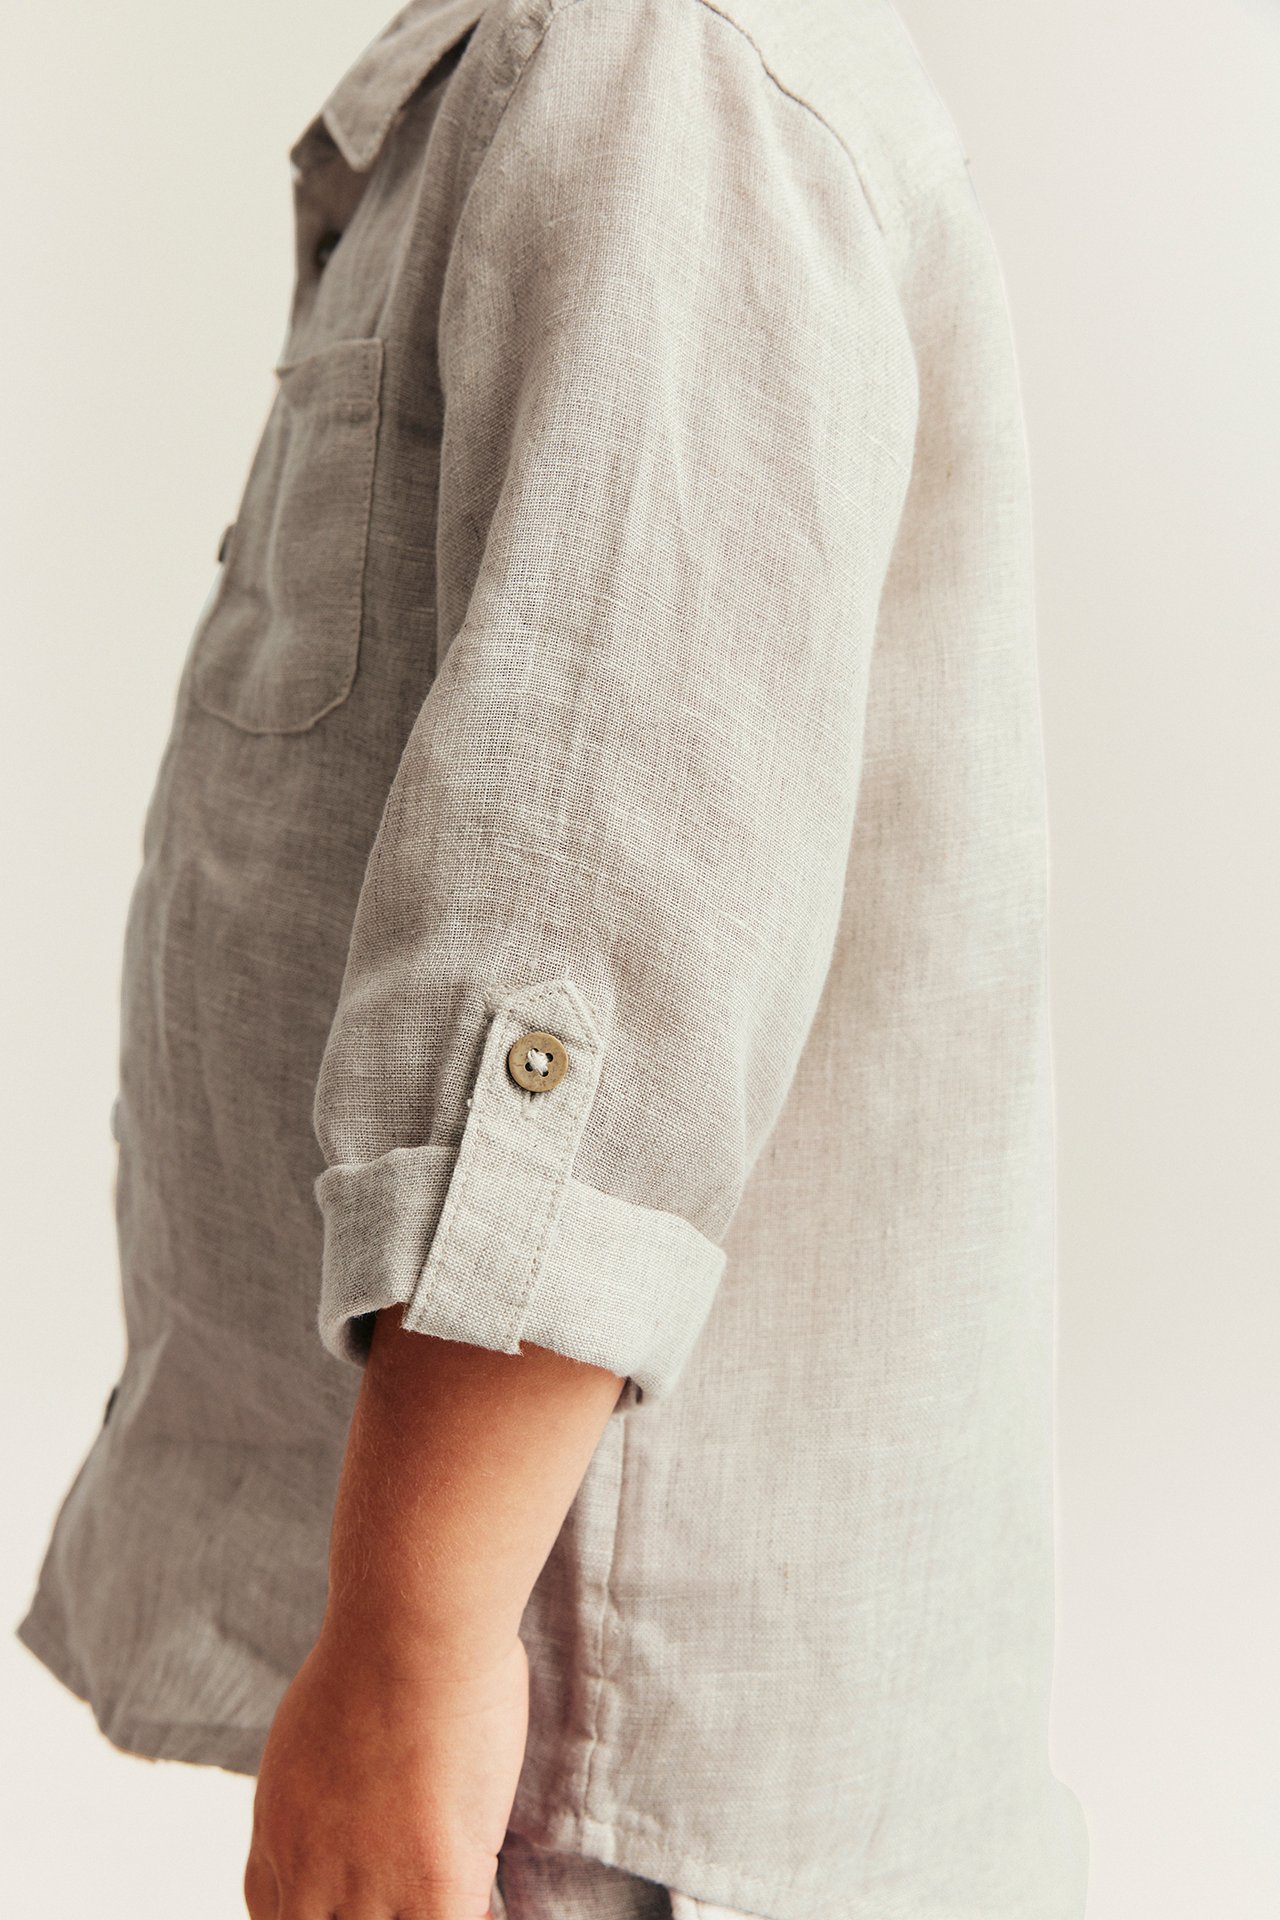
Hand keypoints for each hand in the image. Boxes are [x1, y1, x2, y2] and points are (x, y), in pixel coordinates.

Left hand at [243, 1620, 528, 1918]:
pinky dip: (472, 1917)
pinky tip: (485, 1896)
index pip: (271, 1911)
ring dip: (415, 1911)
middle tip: (404, 1887)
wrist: (413, 1625)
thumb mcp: (321, 1711)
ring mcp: (370, 1886)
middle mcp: (310, 1869)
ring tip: (453, 1883)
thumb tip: (371, 1756)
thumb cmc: (385, 1636)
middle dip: (364, 1914)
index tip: (356, 1892)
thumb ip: (334, 1762)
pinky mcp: (433, 1886)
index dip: (318, 1909)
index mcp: (279, 1822)